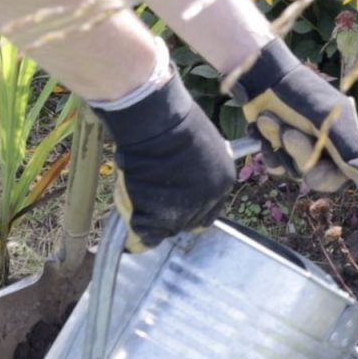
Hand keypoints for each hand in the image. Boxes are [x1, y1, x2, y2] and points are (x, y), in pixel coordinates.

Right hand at [92, 74, 235, 251]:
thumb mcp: (202, 144)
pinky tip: (133, 225)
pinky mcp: (159, 216)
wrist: (156, 124)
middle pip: (191, 221)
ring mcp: (184, 210)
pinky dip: (139, 232)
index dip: (194, 209)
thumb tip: (191, 171)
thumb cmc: (175, 123)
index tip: (180, 208)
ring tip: (139, 208)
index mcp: (223, 180)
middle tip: (156, 208)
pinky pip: (148, 234)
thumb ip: (200, 164)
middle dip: (175, 217)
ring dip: (155, 222)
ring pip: (168, 228)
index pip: (211, 208)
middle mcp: (209, 199)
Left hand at [229, 38, 357, 191]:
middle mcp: (324, 145)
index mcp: (344, 137)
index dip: (329, 178)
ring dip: (279, 147)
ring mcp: (301, 147)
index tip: (313, 175)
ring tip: (271, 119)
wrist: (261, 75)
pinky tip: (262, 129)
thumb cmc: (298, 91)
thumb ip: (348, 148)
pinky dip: (267, 150)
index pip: (345, 174)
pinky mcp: (279, 147)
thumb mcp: (327, 119)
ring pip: (293, 169)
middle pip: (315, 174)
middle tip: (288, 132)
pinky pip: (275, 166)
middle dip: (298, 153)